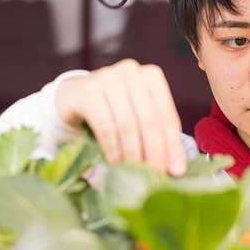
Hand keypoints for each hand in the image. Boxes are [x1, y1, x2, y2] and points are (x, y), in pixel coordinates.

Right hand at [56, 59, 186, 175]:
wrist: (73, 97)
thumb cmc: (113, 109)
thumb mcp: (137, 115)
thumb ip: (156, 135)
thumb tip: (175, 168)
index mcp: (152, 76)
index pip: (167, 116)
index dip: (173, 146)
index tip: (176, 171)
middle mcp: (131, 72)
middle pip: (149, 120)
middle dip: (154, 153)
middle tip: (155, 177)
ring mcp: (107, 79)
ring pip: (128, 125)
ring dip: (133, 154)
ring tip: (134, 174)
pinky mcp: (87, 92)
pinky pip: (106, 126)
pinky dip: (113, 149)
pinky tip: (115, 163)